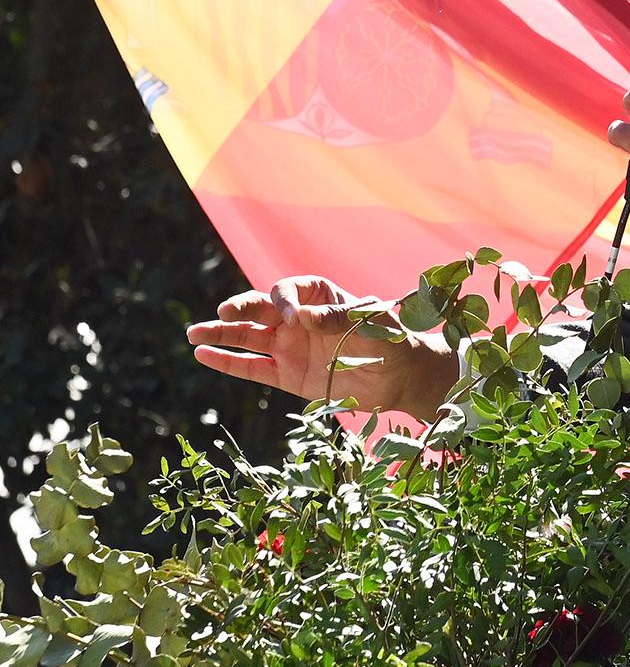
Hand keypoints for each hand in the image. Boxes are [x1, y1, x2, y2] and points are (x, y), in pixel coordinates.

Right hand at [185, 275, 457, 418]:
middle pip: (260, 308)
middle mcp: (298, 319)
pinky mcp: (286, 375)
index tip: (291, 315)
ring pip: (248, 337)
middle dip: (240, 308)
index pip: (289, 289)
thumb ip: (337, 318)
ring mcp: (290, 347)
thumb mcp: (371, 322)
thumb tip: (301, 316)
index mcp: (319, 297)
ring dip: (221, 334)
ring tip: (193, 334)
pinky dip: (228, 362)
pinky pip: (252, 367)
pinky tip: (203, 355)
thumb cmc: (390, 340)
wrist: (399, 377)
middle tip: (224, 311)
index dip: (284, 298)